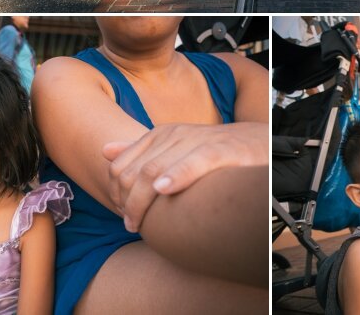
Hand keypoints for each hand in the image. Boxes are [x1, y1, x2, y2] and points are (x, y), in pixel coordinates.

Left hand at [101, 121, 267, 231]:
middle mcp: (174, 135)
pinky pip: (193, 162)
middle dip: (127, 203)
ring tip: (139, 224)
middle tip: (131, 226)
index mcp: (161, 135)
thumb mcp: (173, 147)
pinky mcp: (219, 150)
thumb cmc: (212, 151)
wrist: (255, 143)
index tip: (121, 215)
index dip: (115, 194)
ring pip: (154, 171)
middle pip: (134, 173)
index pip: (121, 166)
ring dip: (141, 200)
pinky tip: (165, 191)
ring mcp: (195, 142)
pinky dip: (177, 176)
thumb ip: (139, 150)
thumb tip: (104, 151)